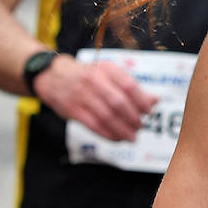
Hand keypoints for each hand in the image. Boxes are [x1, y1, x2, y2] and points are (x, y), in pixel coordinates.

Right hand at [32, 54, 155, 141]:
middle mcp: (93, 80)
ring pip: (106, 116)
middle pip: (118, 103)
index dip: (141, 101)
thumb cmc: (88, 76)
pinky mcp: (72, 110)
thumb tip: (155, 101)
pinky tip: (118, 138)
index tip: (148, 112)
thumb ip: (131, 87)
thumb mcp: (108, 74)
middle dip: (133, 118)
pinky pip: (94, 125)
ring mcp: (81, 95)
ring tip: (132, 137)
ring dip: (122, 130)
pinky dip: (108, 134)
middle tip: (140, 126)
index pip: (129, 86)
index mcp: (106, 69)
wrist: (52, 76)